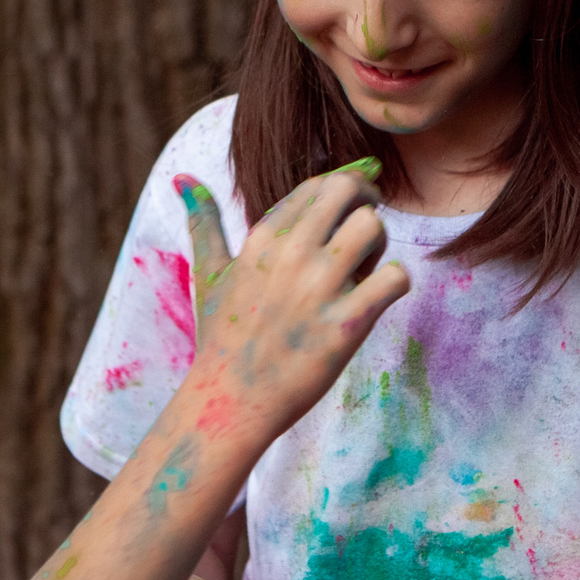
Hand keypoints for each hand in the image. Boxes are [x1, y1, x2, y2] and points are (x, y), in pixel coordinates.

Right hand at [174, 162, 408, 443]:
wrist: (230, 402)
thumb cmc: (221, 338)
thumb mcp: (208, 274)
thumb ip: (202, 221)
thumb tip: (183, 178)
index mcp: (262, 238)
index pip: (316, 185)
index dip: (341, 191)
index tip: (346, 211)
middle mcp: (290, 254)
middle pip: (348, 190)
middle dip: (366, 202)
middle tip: (363, 231)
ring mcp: (318, 288)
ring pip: (373, 227)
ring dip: (379, 243)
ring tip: (365, 269)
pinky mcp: (345, 324)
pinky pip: (394, 278)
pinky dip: (396, 282)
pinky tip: (378, 298)